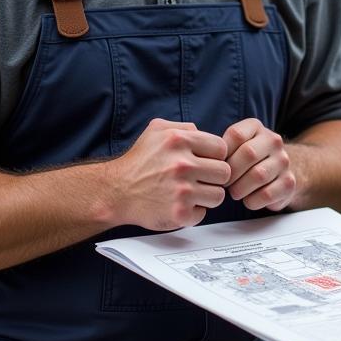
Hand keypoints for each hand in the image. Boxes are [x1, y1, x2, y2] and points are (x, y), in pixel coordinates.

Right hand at [107, 118, 229, 229]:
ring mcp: (181, 190)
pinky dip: (193, 212)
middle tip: (200, 179)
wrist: (115, 191)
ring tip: (191, 192)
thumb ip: (184, 127)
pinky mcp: (179, 213)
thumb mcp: (156, 130)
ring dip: (206, 195)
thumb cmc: (138, 161)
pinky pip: (203, 214)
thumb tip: (204, 133)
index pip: (221, 148)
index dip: (215, 156)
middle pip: (224, 172)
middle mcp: (182, 164)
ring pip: (218, 195)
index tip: (205, 162)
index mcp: (179, 141)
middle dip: (214, 176)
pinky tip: (179, 204)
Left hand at [223, 118, 295, 210]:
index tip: (217, 166)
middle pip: (248, 154)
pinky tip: (249, 199)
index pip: (236, 135)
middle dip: (231, 173)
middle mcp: (273, 141)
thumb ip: (217, 147)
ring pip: (258, 175)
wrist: (277, 173)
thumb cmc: (245, 161)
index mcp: (256, 127)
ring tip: (235, 192)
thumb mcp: (233, 146)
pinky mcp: (289, 182)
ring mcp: (284, 161)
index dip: (223, 153)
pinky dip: (252, 201)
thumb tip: (198, 156)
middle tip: (224, 184)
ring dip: (240, 189)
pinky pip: (267, 194)